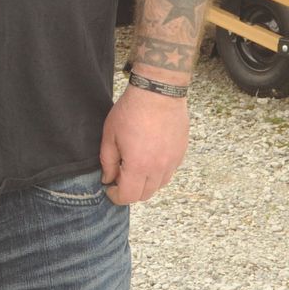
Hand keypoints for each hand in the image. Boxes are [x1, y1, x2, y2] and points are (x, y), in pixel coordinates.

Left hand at [98, 87, 189, 204]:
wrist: (159, 92)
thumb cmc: (131, 110)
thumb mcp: (110, 135)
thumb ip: (107, 161)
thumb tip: (108, 179)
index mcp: (138, 166)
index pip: (128, 196)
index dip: (116, 197)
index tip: (109, 188)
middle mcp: (158, 168)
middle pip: (144, 195)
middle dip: (130, 191)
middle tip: (119, 177)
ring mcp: (172, 162)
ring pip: (159, 185)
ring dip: (145, 183)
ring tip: (135, 167)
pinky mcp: (181, 153)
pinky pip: (169, 172)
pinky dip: (158, 173)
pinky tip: (149, 158)